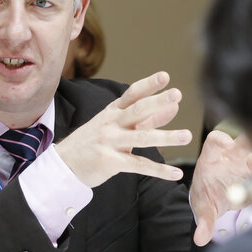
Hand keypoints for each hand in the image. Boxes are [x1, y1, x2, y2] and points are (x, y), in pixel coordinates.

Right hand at [54, 71, 191, 187]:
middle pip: (137, 110)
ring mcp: (110, 142)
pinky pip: (139, 166)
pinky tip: (176, 174)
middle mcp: (111, 124)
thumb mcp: (113, 125)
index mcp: (112, 112)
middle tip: (177, 94)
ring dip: (166, 137)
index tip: (165, 76)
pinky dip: (159, 171)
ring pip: (142, 138)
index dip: (148, 84)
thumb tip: (173, 107)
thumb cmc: (93, 142)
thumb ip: (145, 118)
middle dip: (158, 101)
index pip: (132, 94)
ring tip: (187, 136)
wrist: (64, 164)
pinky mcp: (111, 162)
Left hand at [190, 131, 251, 245]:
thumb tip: (200, 239)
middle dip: (251, 146)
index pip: (214, 142)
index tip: (227, 143)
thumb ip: (204, 222)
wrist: (218, 200)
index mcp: (212, 160)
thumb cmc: (207, 198)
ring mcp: (248, 160)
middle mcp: (231, 156)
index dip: (220, 139)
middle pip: (243, 142)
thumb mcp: (205, 210)